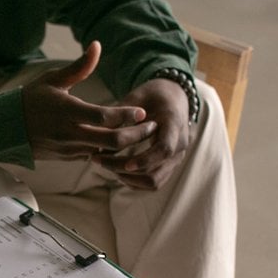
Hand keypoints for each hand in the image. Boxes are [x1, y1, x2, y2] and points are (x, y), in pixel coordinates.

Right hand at [22, 42, 152, 160]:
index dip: (126, 115)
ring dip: (126, 146)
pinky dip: (110, 152)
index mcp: (67, 111)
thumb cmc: (30, 99)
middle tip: (152, 127)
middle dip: (136, 135)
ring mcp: (68, 148)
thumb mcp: (53, 80)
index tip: (143, 112)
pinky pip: (94, 157)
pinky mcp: (67, 158)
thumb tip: (97, 45)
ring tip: (143, 135)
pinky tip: (122, 143)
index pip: (104, 117)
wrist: (5, 129)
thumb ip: (79, 66)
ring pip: (106, 153)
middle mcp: (69, 133)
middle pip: (111, 141)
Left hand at [102, 75, 191, 189]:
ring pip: (154, 182)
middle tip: (99, 161)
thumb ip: (120, 116)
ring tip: (105, 165)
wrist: (172, 98)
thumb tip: (98, 134)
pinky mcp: (169, 166)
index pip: (164, 149)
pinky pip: (153, 182)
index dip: (144, 159)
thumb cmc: (151, 95)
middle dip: (125, 172)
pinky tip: (116, 170)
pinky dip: (134, 181)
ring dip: (128, 179)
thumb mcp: (136, 97)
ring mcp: (176, 158)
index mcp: (174, 124)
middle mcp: (180, 144)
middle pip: (155, 171)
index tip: (123, 164)